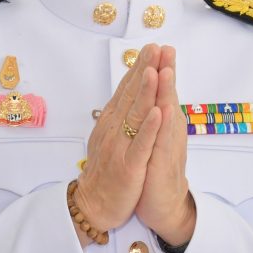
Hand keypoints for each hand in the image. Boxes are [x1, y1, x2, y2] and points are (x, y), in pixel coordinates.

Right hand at [73, 45, 162, 239]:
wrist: (95, 206)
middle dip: (143, 70)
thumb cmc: (106, 173)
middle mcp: (113, 130)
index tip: (151, 48)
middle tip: (154, 47)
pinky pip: (140, 145)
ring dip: (146, 91)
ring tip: (155, 69)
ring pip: (134, 115)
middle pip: (130, 96)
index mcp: (111, 123)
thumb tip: (127, 95)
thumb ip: (119, 117)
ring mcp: (120, 147)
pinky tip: (157, 111)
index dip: (139, 68)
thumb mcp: (111, 138)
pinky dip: (148, 128)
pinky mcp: (129, 166)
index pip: (126, 90)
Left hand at [137, 45, 196, 245]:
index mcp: (164, 123)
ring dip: (166, 92)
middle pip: (167, 97)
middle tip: (165, 47)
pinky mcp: (162, 165)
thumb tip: (148, 92)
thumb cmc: (154, 170)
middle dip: (166, 71)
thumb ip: (151, 115)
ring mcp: (167, 147)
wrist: (163, 206)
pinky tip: (163, 110)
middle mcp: (169, 131)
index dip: (159, 69)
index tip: (156, 45)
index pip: (161, 91)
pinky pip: (161, 143)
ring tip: (166, 69)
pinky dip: (162, 126)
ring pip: (167, 116)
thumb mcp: (151, 138)